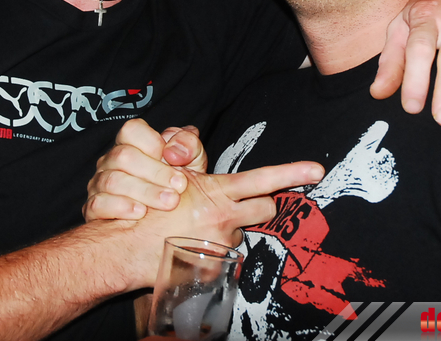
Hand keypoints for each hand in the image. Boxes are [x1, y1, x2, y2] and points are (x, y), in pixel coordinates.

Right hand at [85, 119, 205, 220]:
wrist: (168, 220)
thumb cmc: (177, 183)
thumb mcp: (192, 161)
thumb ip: (189, 146)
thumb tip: (174, 152)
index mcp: (132, 143)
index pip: (132, 130)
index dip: (153, 143)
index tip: (176, 161)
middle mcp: (112, 160)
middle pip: (123, 157)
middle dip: (155, 173)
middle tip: (179, 187)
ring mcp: (100, 183)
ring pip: (112, 181)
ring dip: (144, 192)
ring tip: (168, 202)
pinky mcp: (94, 207)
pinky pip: (98, 204)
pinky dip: (120, 208)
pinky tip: (140, 213)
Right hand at [130, 161, 324, 286]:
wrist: (124, 246)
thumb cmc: (145, 209)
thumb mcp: (176, 182)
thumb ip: (205, 180)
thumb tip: (227, 184)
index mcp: (215, 192)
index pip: (262, 180)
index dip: (292, 173)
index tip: (316, 171)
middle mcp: (223, 219)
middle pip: (264, 208)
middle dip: (262, 205)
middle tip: (247, 205)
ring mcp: (221, 246)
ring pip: (242, 232)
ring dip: (230, 230)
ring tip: (201, 229)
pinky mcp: (215, 269)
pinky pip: (226, 257)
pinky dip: (216, 252)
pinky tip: (195, 248)